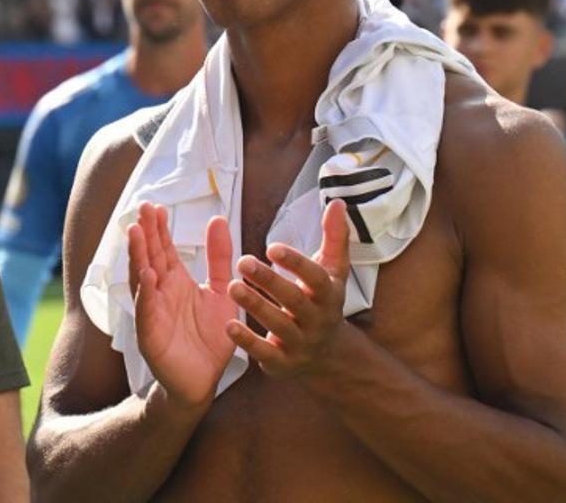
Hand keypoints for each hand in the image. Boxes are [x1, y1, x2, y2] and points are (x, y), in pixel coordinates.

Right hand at [128, 202, 237, 406]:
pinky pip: (147, 311)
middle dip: (146, 234)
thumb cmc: (210, 337)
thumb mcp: (222, 291)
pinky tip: (148, 275)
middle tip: (142, 208)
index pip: (164, 249)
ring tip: (137, 233)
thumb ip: (219, 258)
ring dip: (138, 256)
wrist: (204, 381)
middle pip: (150, 258)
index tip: (156, 205)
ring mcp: (153, 314)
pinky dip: (146, 293)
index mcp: (176, 283)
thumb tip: (218, 219)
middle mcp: (161, 294)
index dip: (159, 229)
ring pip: (142, 280)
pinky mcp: (152, 336)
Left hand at [226, 199, 350, 376]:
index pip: (316, 277)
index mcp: (329, 294)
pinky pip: (265, 353)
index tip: (272, 246)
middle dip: (270, 281)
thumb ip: (334, 237)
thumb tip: (337, 203)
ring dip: (256, 305)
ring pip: (279, 325)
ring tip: (233, 286)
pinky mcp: (283, 363)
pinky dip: (247, 341)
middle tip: (243, 261)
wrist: (328, 355)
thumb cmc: (323, 302)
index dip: (296, 262)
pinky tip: (229, 325)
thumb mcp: (334, 271)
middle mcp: (317, 319)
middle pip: (295, 300)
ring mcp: (301, 343)